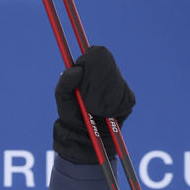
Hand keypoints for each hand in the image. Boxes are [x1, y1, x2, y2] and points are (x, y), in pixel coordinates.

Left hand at [52, 45, 134, 164]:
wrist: (84, 136)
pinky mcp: (127, 99)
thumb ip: (65, 82)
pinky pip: (126, 95)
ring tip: (94, 106)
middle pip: (109, 64)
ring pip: (117, 80)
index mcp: (91, 72)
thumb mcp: (63, 98)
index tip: (83, 70)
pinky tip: (105, 111)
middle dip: (97, 77)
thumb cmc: (71, 115)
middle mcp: (106, 77)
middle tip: (87, 94)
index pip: (98, 53)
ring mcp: (118, 87)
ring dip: (105, 91)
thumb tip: (77, 69)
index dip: (92, 59)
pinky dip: (115, 102)